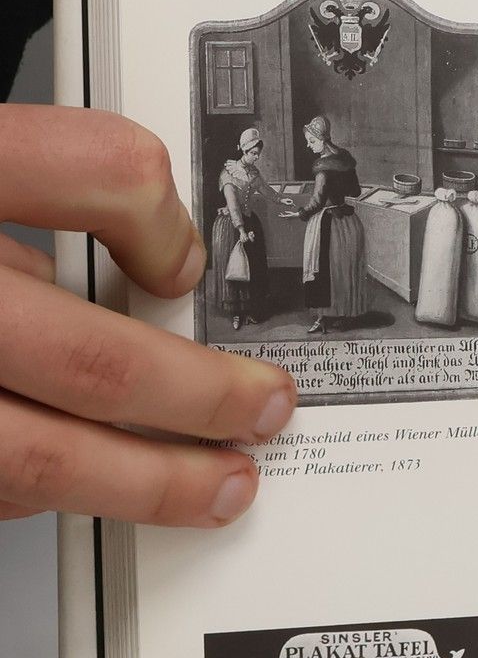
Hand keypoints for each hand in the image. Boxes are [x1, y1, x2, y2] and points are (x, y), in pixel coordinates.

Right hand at [0, 107, 296, 525]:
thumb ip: (30, 198)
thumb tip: (154, 254)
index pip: (86, 168)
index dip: (156, 211)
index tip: (184, 258)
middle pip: (94, 357)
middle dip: (203, 397)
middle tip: (266, 406)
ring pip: (40, 456)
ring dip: (151, 482)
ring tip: (220, 484)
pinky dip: (50, 490)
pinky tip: (95, 481)